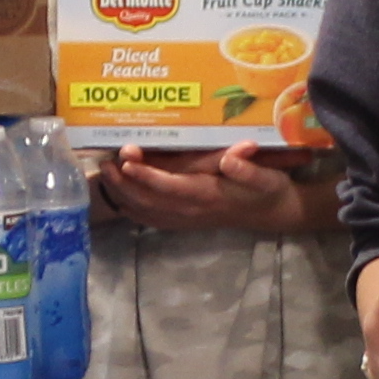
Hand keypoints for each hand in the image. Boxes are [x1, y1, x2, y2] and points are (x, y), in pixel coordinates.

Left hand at [99, 148, 326, 232]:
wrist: (272, 214)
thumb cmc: (268, 190)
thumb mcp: (267, 178)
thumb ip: (248, 170)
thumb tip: (231, 157)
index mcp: (208, 196)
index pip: (171, 187)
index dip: (147, 176)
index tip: (127, 160)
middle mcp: (192, 210)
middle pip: (150, 200)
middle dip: (124, 182)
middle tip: (105, 161)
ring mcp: (186, 218)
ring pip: (146, 210)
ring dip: (123, 193)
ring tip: (105, 172)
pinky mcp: (184, 221)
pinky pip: (151, 218)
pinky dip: (131, 207)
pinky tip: (118, 195)